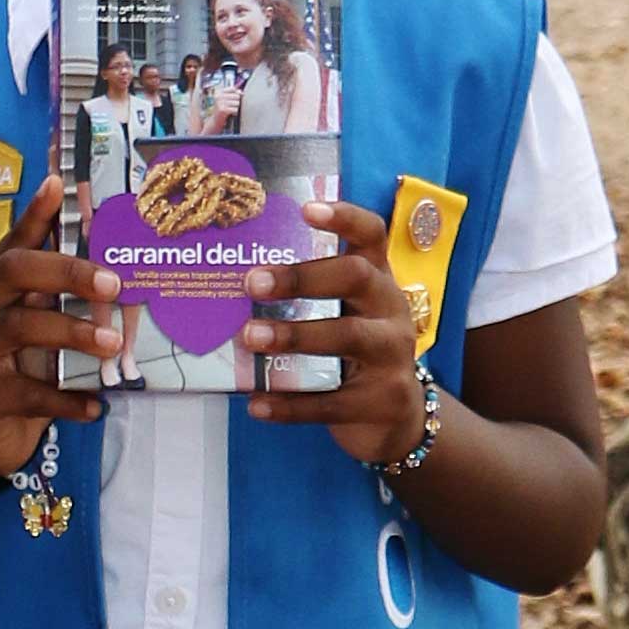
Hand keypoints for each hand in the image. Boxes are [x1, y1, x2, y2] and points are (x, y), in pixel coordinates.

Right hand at [0, 177, 120, 477]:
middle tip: (113, 283)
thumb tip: (93, 244)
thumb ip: (51, 290)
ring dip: (72, 332)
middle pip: (12, 272)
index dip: (36, 213)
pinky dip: (68, 399)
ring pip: (20, 327)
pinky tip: (96, 405)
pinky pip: (30, 393)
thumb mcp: (31, 323)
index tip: (60, 184)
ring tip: (113, 344)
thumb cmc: (11, 369)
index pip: (13, 241)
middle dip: (66, 270)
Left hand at [242, 191, 424, 466]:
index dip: (344, 218)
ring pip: (347, 336)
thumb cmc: (356, 355)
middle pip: (356, 277)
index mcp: (379, 282)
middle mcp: (391, 310)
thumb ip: (308, 298)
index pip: (371, 236)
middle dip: (303, 277)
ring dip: (294, 335)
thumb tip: (232, 286)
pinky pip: (332, 402)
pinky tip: (256, 403)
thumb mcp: (347, 316)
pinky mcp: (382, 401)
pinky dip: (290, 404)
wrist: (397, 419)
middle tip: (253, 283)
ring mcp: (392, 356)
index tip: (305, 209)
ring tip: (250, 337)